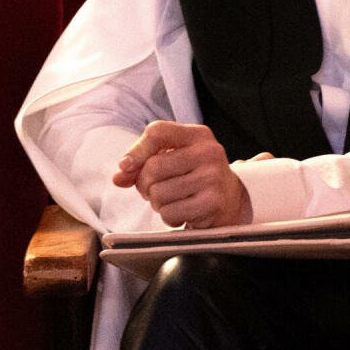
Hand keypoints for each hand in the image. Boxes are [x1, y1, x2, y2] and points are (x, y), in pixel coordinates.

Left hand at [113, 121, 255, 228]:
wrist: (230, 200)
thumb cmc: (192, 176)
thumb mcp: (172, 159)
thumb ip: (142, 163)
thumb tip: (119, 177)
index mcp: (198, 135)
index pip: (157, 132)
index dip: (135, 151)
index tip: (126, 167)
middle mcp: (209, 152)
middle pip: (153, 167)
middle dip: (145, 184)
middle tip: (156, 189)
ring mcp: (213, 177)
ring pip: (158, 193)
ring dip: (157, 203)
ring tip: (172, 200)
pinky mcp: (212, 203)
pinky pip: (169, 213)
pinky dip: (169, 217)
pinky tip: (182, 212)